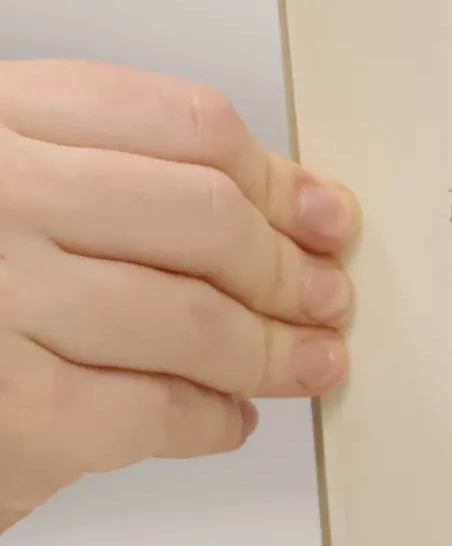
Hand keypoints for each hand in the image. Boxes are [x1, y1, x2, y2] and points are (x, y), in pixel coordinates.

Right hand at [0, 60, 359, 532]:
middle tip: (326, 298)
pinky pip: (151, 411)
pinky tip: (223, 420)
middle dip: (287, 269)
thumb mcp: (5, 191)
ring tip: (305, 363)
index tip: (322, 212)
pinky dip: (208, 421)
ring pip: (192, 316)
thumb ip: (105, 178)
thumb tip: (284, 206)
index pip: (180, 123)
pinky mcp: (8, 413)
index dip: (276, 178)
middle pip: (204, 218)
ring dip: (272, 351)